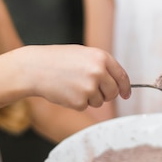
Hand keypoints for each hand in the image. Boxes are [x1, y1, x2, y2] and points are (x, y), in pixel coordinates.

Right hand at [13, 45, 130, 109]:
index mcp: (101, 57)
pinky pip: (85, 106)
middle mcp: (98, 72)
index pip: (121, 76)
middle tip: (90, 88)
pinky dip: (77, 102)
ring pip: (99, 101)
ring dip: (89, 97)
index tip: (126, 94)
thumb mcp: (83, 54)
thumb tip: (116, 82)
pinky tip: (66, 91)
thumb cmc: (57, 59)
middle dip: (106, 94)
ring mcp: (90, 88)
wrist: (35, 68)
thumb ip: (100, 66)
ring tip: (72, 85)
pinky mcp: (80, 101)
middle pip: (112, 92)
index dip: (125, 87)